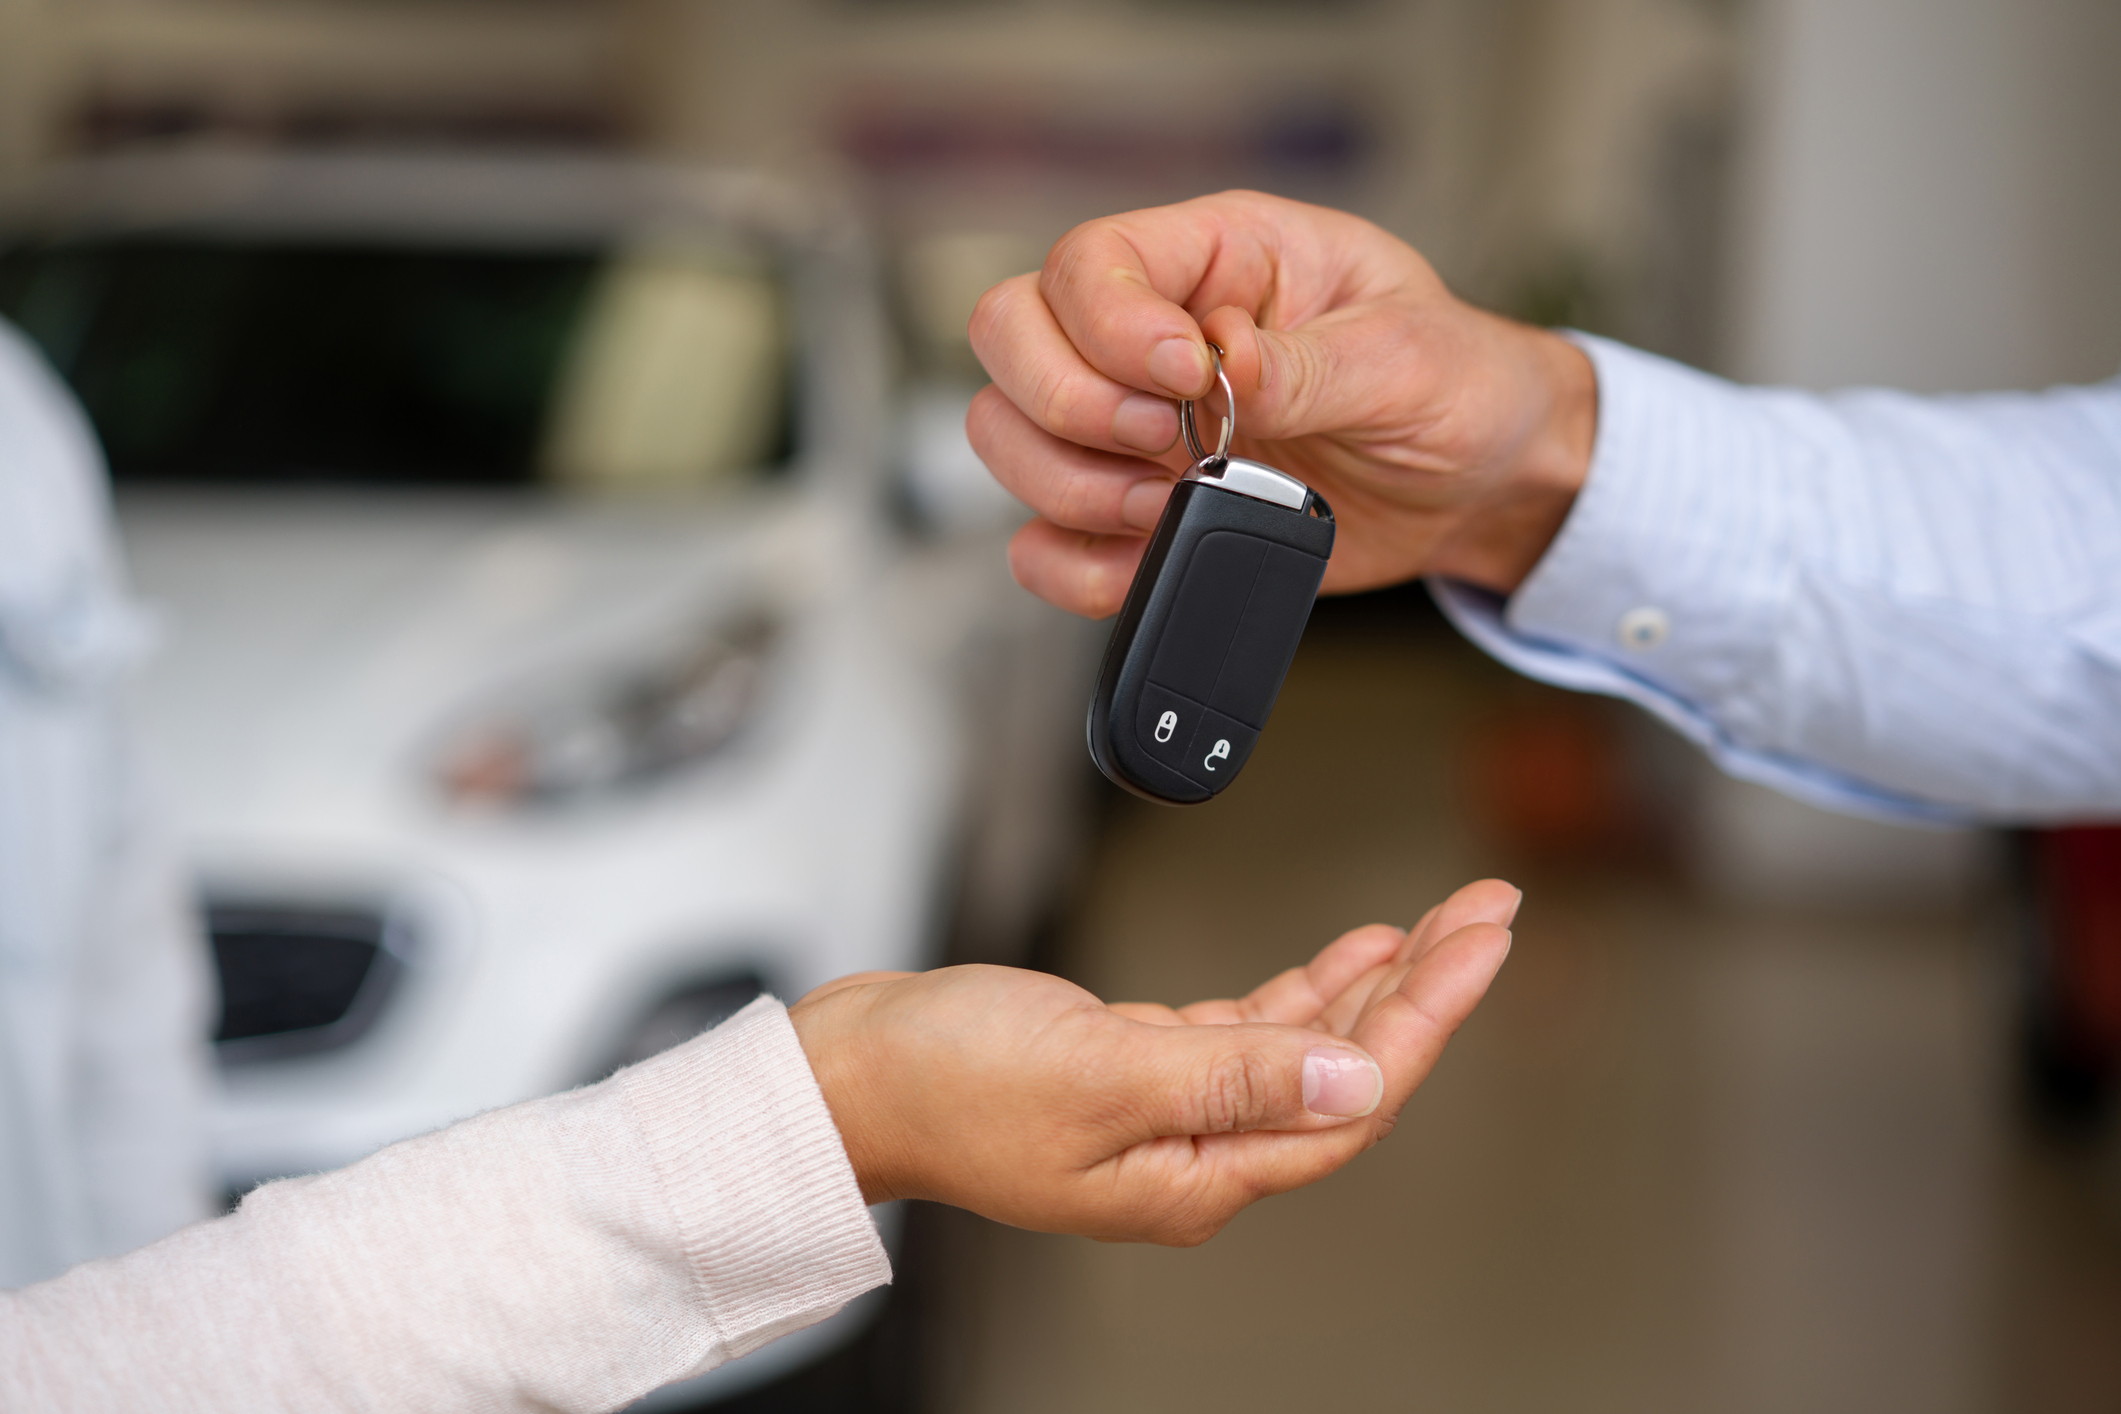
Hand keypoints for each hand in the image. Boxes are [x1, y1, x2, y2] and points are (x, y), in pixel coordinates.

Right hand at [787, 878, 1518, 1244]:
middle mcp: (1199, 1148)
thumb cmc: (944, 1083)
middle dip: (1425, 986)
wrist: (849, 1072)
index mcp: (1199, 1171)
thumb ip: (1231, 1074)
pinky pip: (1250, 1028)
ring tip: (1442, 921)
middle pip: (1347, 1066)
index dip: (1428, 1017)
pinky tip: (1346, 952)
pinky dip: (1303, 985)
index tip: (1482, 943)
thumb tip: (1357, 1079)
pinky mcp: (1140, 1065)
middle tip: (1486, 911)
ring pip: (1305, 1042)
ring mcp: (1172, 1108)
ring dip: (1374, 980)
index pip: (1351, 1096)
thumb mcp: (1098, 1073)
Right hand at [966, 190, 1596, 616]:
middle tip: (1168, 443)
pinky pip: (1042, 542)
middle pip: (1011, 334)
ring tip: (1174, 499)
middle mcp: (1152, 333)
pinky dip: (1077, 566)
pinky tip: (1154, 556)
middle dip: (1071, 405)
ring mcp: (1130, 426)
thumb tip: (1225, 365)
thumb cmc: (1454, 385)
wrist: (1477, 485)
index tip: (1185, 378)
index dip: (1109, 324)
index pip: (1093, 261)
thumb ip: (1309, 363)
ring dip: (1072, 486)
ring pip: (1007, 436)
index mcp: (1218, 258)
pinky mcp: (1132, 513)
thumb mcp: (1407, 356)